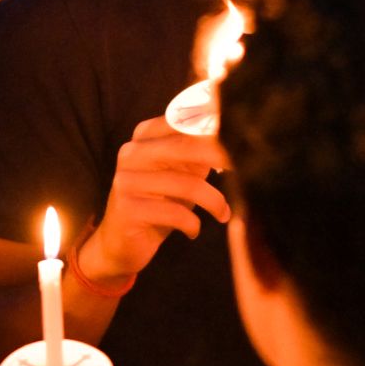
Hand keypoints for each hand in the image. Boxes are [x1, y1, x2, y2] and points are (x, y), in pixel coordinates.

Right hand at [73, 115, 224, 286]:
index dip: (214, 127)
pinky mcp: (128, 209)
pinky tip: (193, 230)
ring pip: (187, 184)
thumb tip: (236, 137)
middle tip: (244, 171)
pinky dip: (193, 224)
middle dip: (221, 157)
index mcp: (144, 136)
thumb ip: (200, 153)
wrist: (120, 244)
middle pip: (186, 145)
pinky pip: (176, 213)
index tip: (241, 138)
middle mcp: (131, 152)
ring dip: (214, 202)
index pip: (183, 121)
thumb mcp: (180, 174)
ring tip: (223, 214)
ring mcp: (126, 180)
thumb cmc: (158, 203)